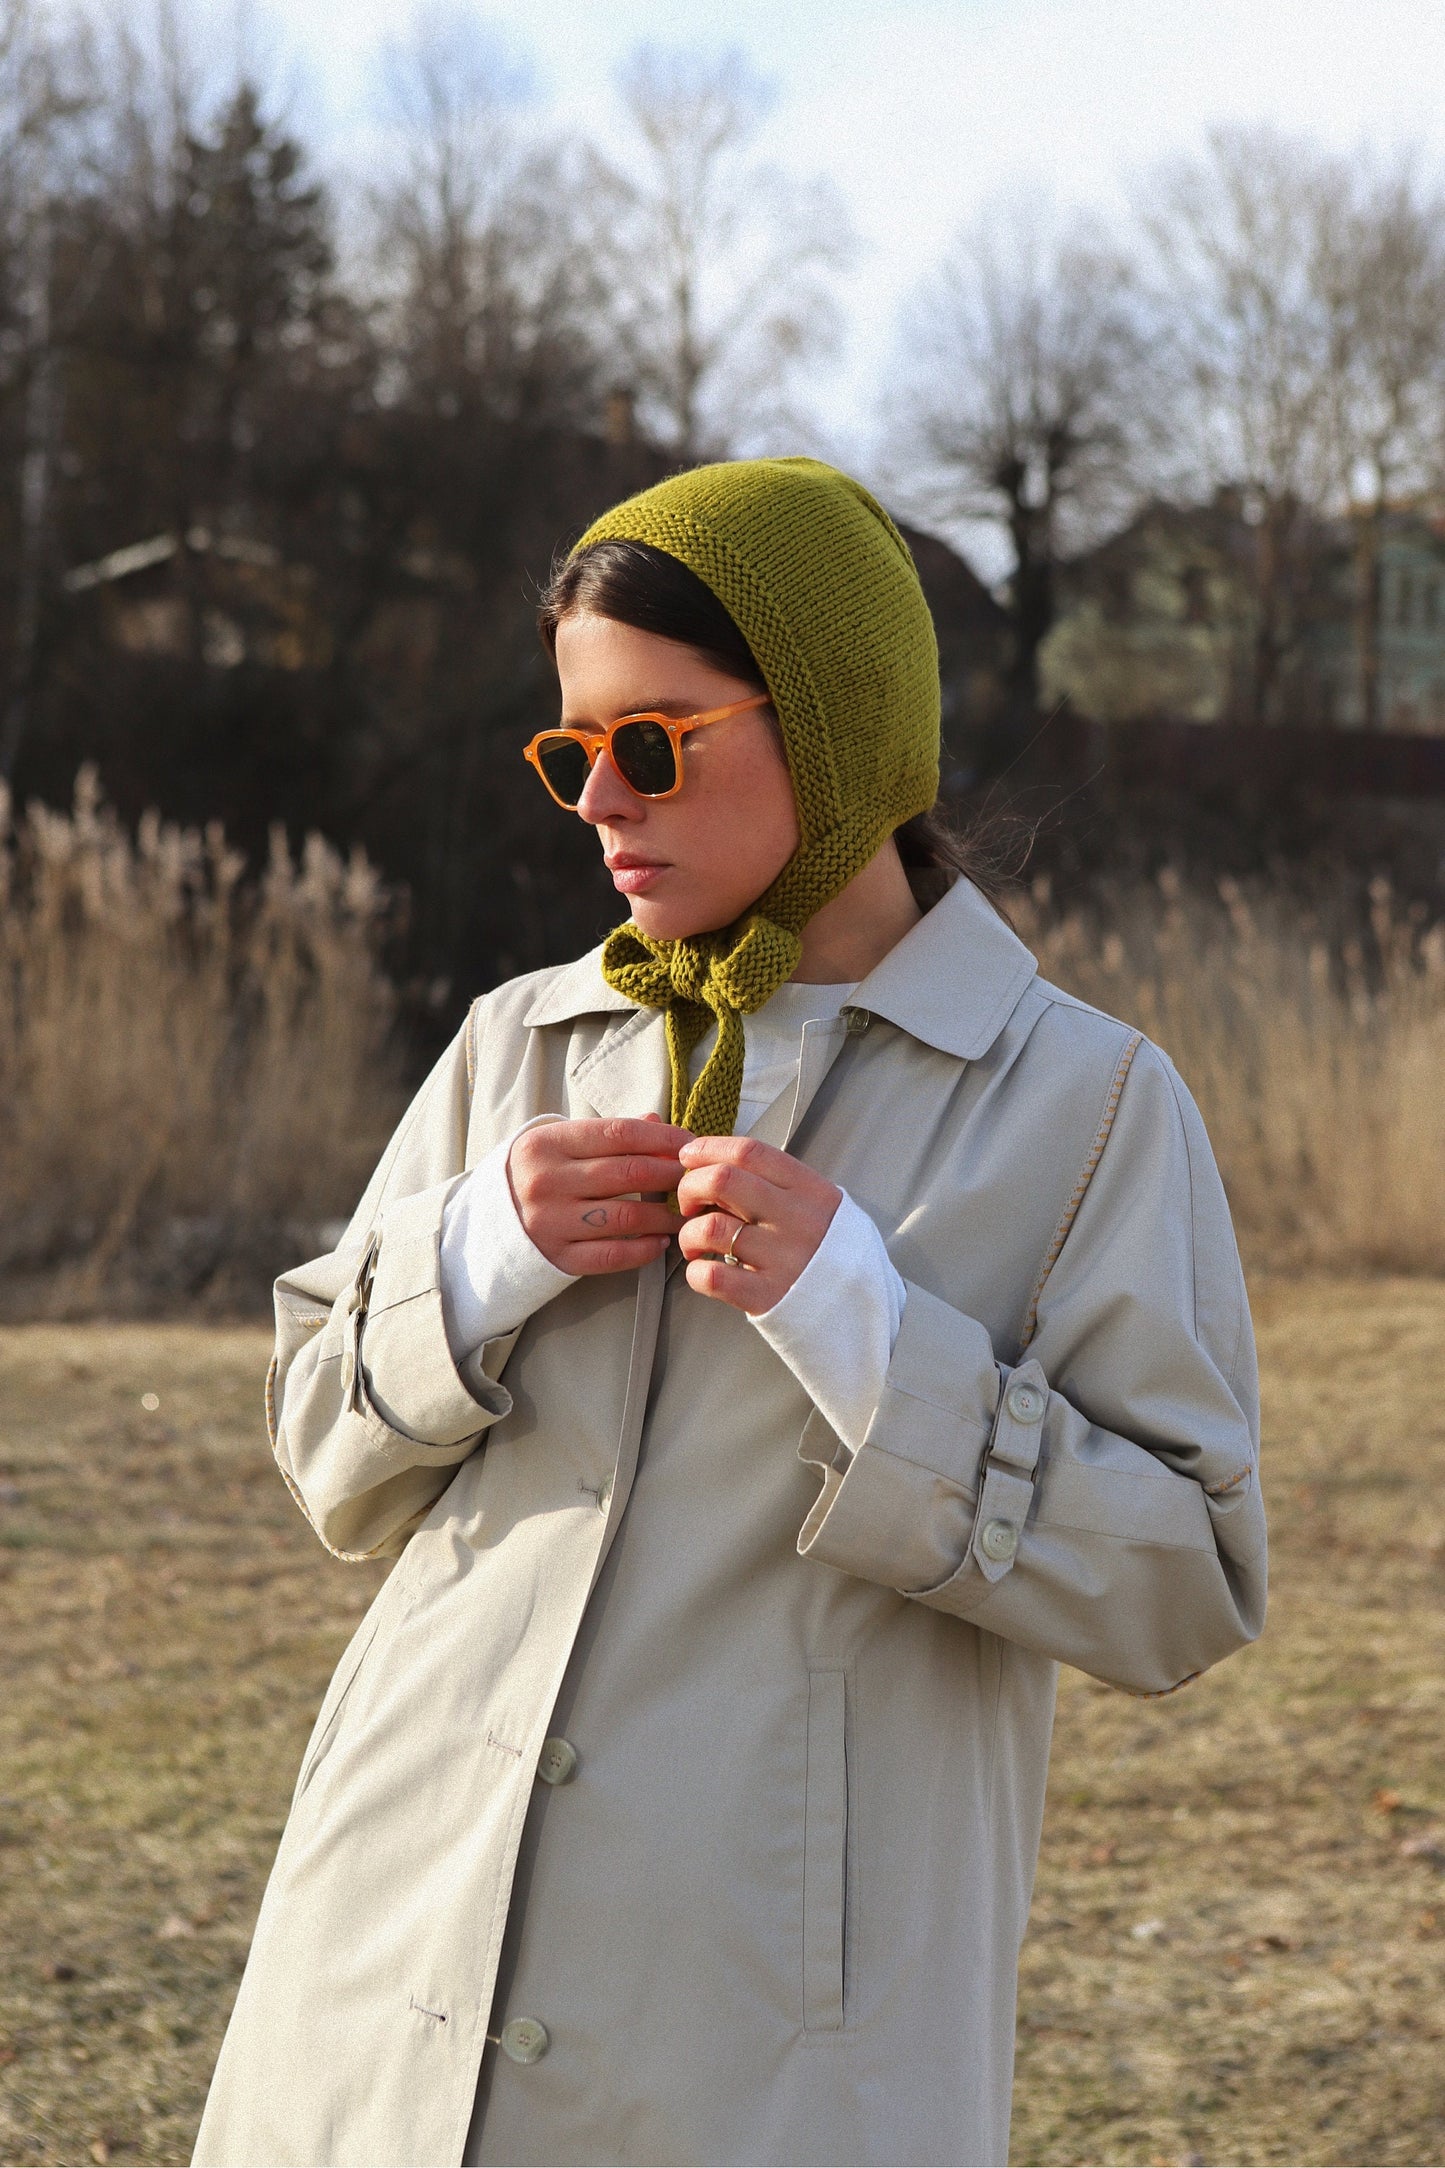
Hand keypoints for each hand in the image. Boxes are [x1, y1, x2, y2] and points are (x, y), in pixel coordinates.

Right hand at [508, 1115, 688, 1274]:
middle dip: (671, 1176)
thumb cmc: (535, 1174)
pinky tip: (659, 1242)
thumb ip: (607, 1134)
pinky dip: (642, 1250)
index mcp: (548, 1144)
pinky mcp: (556, 1257)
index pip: (619, 1134)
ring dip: (665, 1216)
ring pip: (626, 1217)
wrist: (485, 1222)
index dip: (663, 1138)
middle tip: (696, 1179)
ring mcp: (550, 1222)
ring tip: (685, 1214)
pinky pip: (610, 1255)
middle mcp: (546, 1181)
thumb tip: (658, 1121)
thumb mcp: (559, 1144)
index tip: (691, 1144)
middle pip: (628, 1174)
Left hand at [675, 1134, 841, 1315]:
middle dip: (690, 1186)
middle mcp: (797, 1219)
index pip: (750, 1152)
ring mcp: (783, 1258)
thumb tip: (715, 1166)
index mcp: (810, 1190)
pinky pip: (712, 1275)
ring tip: (696, 1245)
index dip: (709, 1148)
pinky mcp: (767, 1296)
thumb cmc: (827, 1252)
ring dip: (689, 1233)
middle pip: (723, 1180)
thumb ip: (776, 1185)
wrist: (857, 1309)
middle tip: (688, 1204)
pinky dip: (695, 1271)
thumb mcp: (818, 1206)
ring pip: (711, 1227)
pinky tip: (704, 1270)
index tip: (690, 1157)